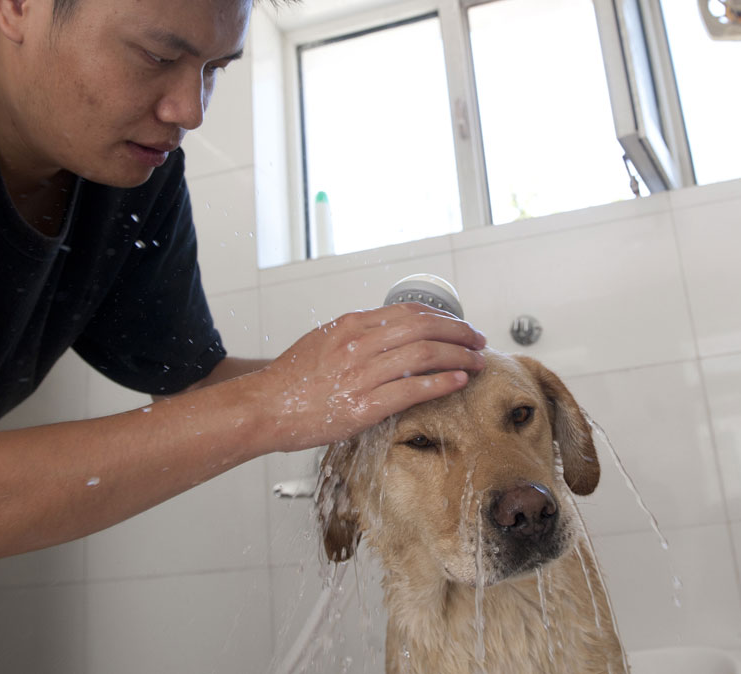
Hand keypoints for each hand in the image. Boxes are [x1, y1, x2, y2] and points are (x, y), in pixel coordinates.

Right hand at [253, 302, 486, 450]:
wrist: (263, 408)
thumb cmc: (290, 381)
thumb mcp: (322, 342)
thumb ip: (355, 336)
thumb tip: (389, 334)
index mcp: (350, 326)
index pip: (409, 312)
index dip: (443, 317)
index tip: (458, 325)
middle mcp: (359, 344)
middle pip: (425, 328)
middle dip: (459, 332)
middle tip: (477, 340)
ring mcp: (362, 375)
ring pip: (425, 355)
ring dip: (459, 357)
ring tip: (476, 362)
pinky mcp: (364, 406)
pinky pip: (413, 389)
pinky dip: (442, 382)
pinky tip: (459, 381)